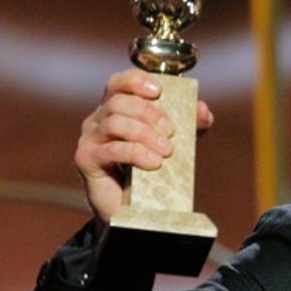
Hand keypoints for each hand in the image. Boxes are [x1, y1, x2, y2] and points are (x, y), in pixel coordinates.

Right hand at [74, 68, 213, 228]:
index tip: (158, 90)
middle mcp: (98, 119)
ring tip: (166, 151)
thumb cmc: (150, 172)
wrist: (132, 211)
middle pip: (118, 102)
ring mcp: (90, 139)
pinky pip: (111, 149)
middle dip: (148, 113)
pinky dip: (135, 153)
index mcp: (115, 109)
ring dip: (144, 134)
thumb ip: (189, 126)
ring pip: (114, 123)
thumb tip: (203, 110)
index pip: (118, 83)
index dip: (135, 80)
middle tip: (171, 131)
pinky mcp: (86, 159)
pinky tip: (153, 163)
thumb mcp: (174, 144)